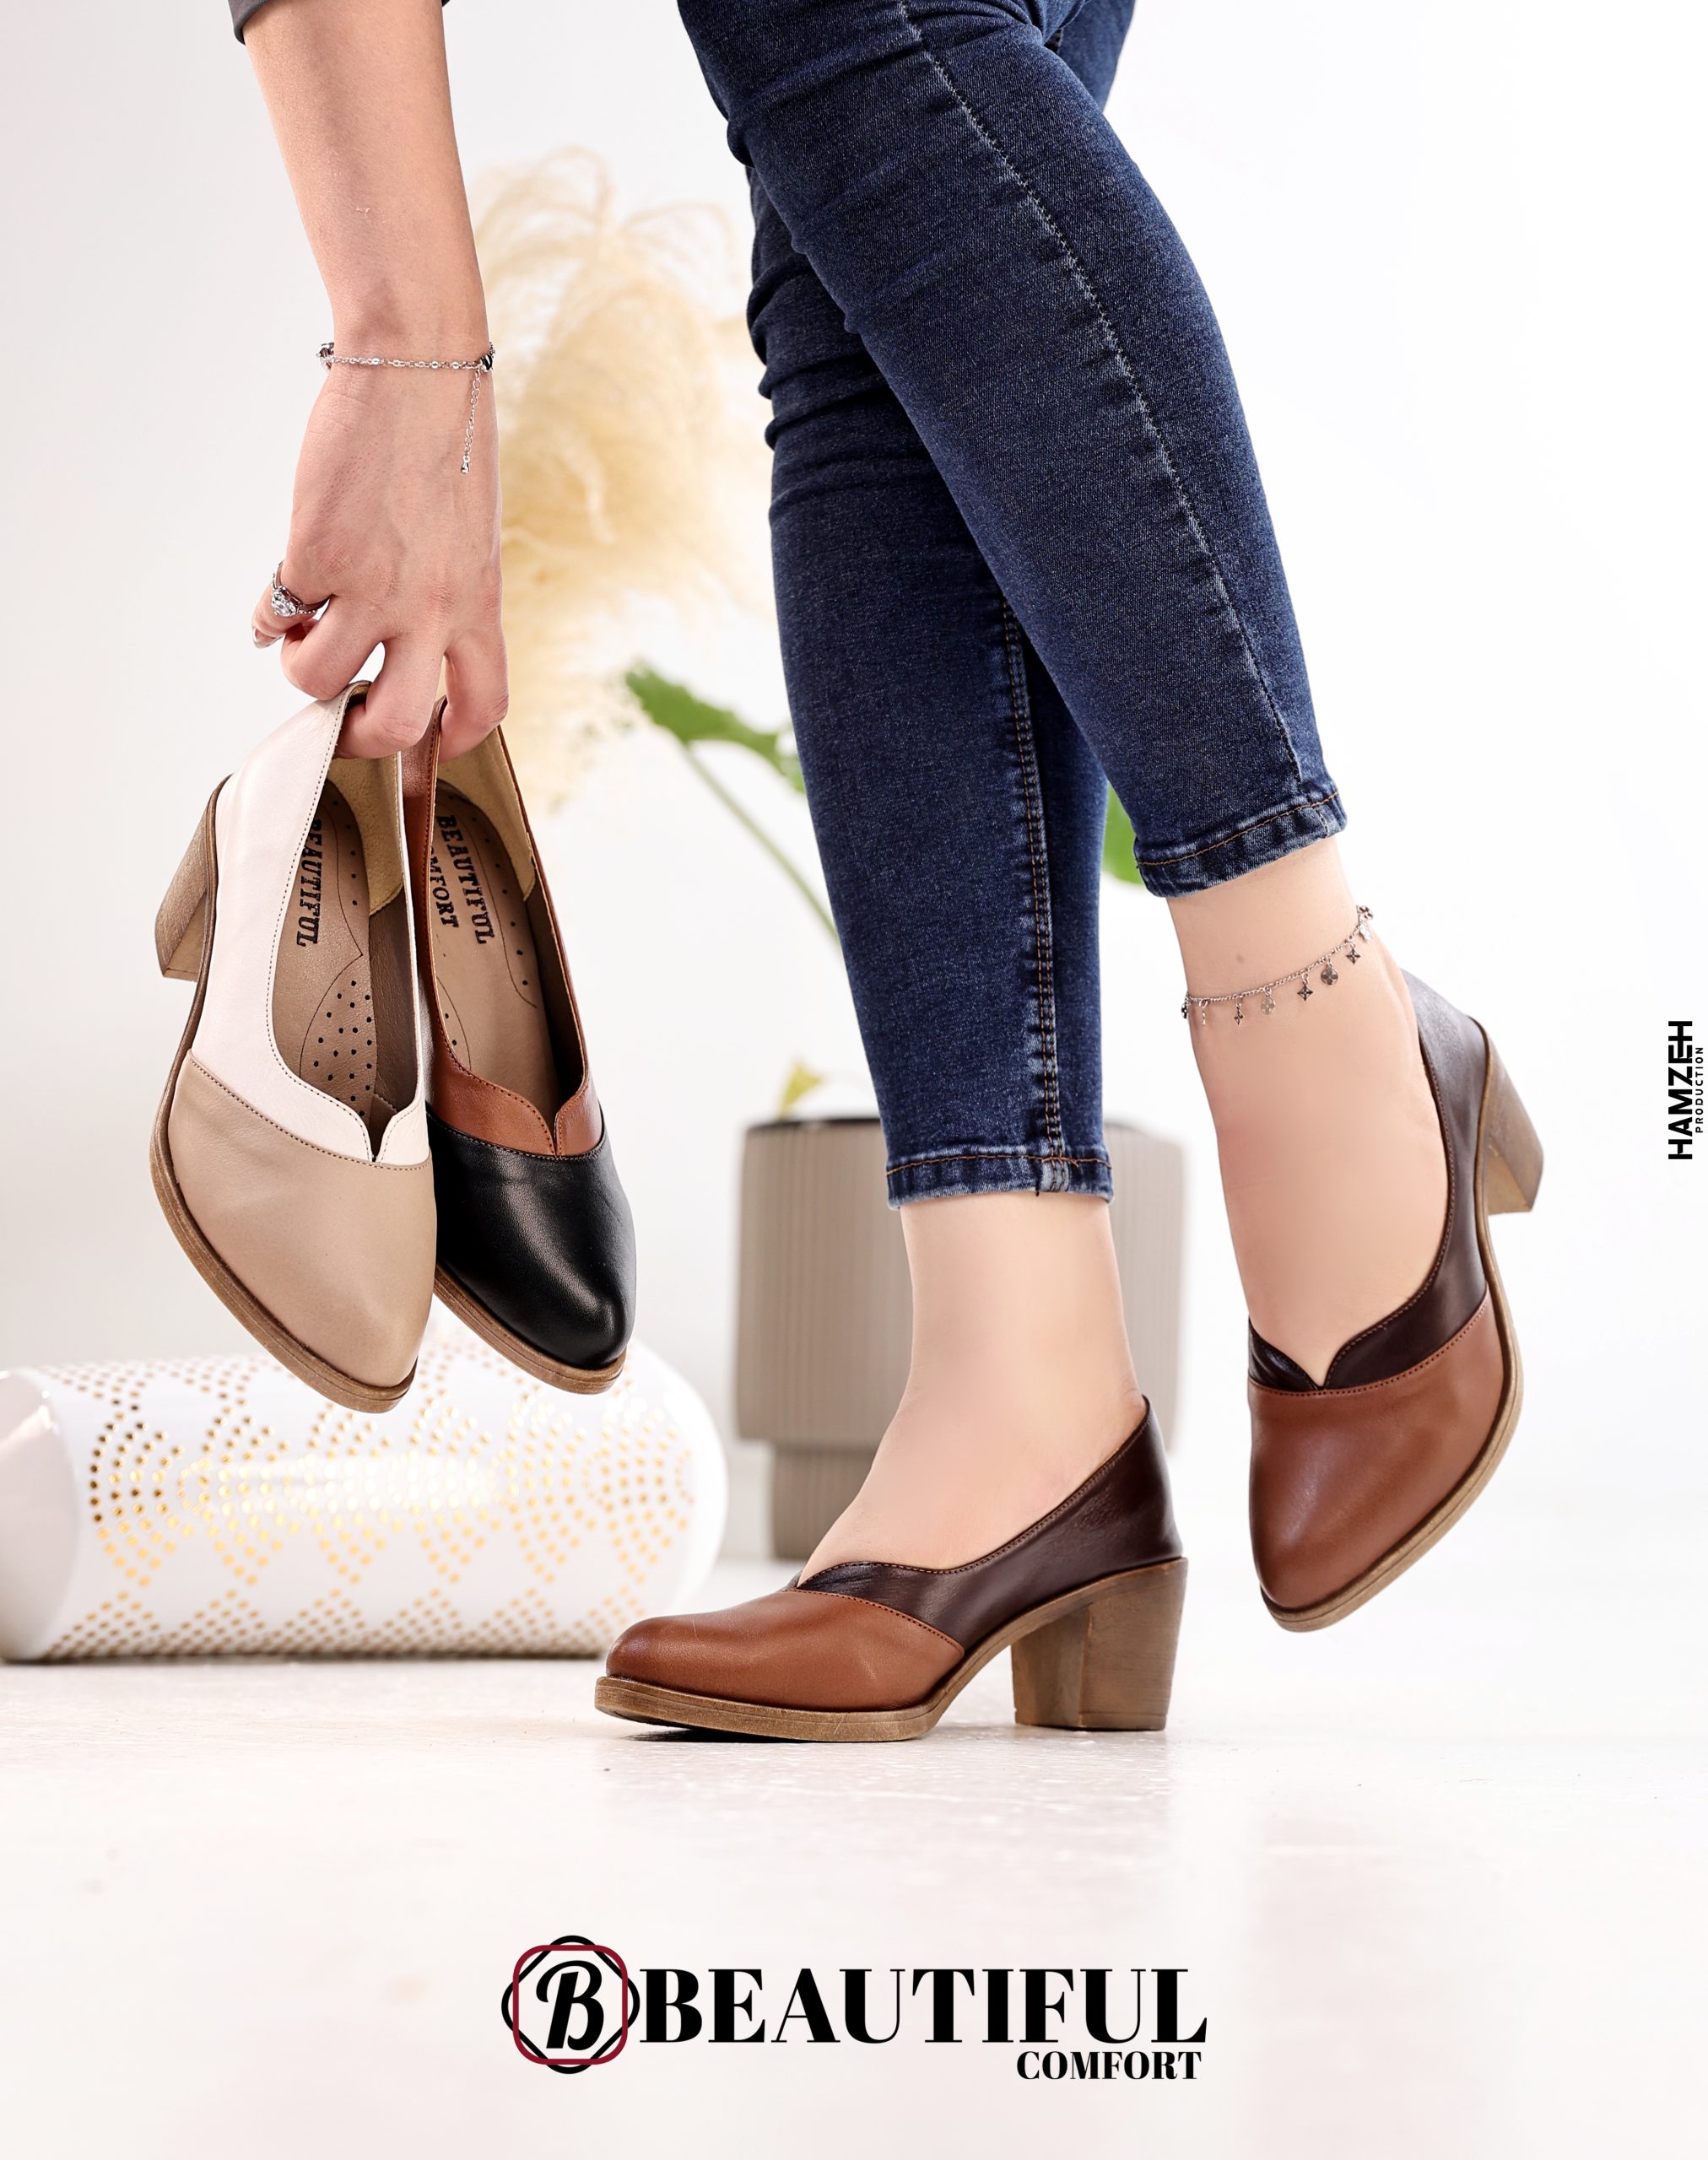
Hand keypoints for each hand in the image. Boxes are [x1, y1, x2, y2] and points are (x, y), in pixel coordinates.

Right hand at [251, 352, 506, 758]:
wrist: (416, 366)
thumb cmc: (447, 437)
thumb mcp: (472, 535)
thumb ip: (449, 593)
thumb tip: (405, 636)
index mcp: (479, 602)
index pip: (483, 703)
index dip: (454, 738)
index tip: (432, 742)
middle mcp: (431, 608)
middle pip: (394, 721)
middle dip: (357, 735)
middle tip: (336, 716)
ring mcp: (371, 585)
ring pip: (317, 676)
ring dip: (298, 666)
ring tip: (301, 634)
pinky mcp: (316, 553)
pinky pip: (277, 613)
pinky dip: (266, 615)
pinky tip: (273, 598)